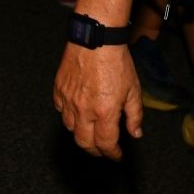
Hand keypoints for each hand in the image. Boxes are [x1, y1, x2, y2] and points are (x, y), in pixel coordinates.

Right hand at [52, 43, 141, 159]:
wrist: (96, 39)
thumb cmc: (117, 62)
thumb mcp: (133, 91)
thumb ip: (134, 116)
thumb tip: (134, 133)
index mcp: (105, 112)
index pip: (105, 144)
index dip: (112, 154)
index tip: (117, 155)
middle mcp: (83, 110)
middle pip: (84, 142)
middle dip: (95, 151)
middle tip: (103, 150)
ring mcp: (68, 99)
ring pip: (69, 127)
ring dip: (81, 133)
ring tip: (90, 131)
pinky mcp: (58, 88)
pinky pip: (60, 109)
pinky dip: (68, 115)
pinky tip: (77, 111)